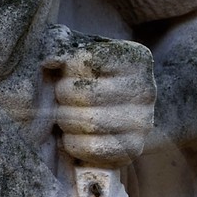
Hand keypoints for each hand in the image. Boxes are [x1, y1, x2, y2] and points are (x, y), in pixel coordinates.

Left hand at [47, 35, 155, 163]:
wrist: (104, 117)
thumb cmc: (84, 80)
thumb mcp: (74, 54)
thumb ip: (59, 46)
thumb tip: (50, 60)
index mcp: (136, 58)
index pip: (84, 60)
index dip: (66, 70)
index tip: (67, 74)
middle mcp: (146, 89)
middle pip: (84, 94)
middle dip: (63, 97)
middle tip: (63, 99)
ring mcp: (143, 122)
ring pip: (87, 122)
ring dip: (66, 121)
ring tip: (67, 117)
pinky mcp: (133, 150)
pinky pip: (92, 148)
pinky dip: (73, 144)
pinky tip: (74, 136)